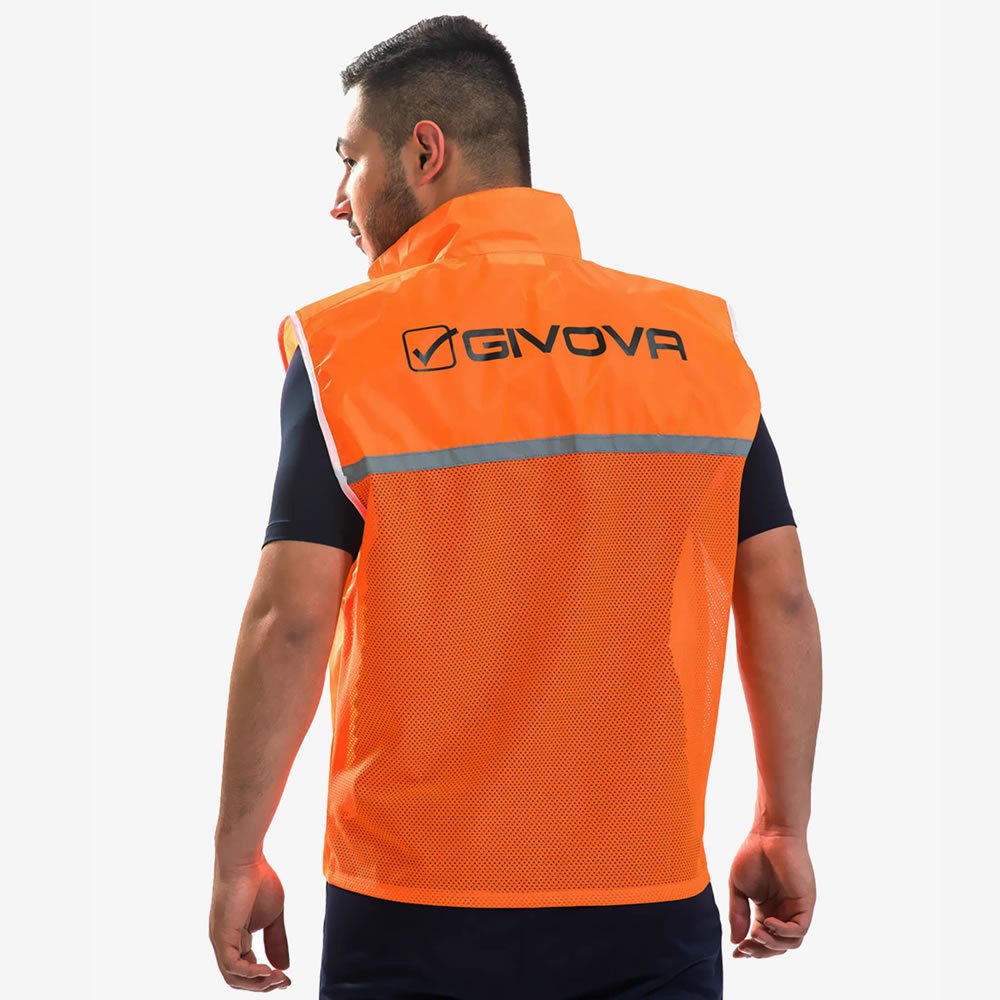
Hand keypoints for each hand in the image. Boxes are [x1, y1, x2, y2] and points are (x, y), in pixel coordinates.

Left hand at [209, 854, 291, 990]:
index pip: (247, 969)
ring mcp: (221, 940)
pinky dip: (250, 973)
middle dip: (263, 986)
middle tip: (285, 984)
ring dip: (258, 983)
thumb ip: (276, 940)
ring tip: (279, 979)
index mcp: (236, 938)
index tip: (287, 979)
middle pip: (238, 979)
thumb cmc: (259, 879)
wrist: (245, 858)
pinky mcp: (221, 936)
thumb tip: (284, 967)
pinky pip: (232, 966)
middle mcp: (225, 943)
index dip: (266, 979)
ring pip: (233, 977)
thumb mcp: (274, 915)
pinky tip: (268, 970)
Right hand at [728, 829, 815, 958]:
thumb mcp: (738, 887)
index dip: (749, 949)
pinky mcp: (805, 903)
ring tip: (757, 934)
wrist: (769, 833)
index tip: (736, 954)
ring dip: (773, 945)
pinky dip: (785, 932)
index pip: (761, 938)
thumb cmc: (753, 854)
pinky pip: (800, 928)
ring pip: (791, 943)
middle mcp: (782, 912)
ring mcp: (795, 909)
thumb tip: (735, 941)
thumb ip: (738, 914)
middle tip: (745, 948)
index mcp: (766, 909)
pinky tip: (768, 923)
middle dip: (760, 951)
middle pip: (777, 946)